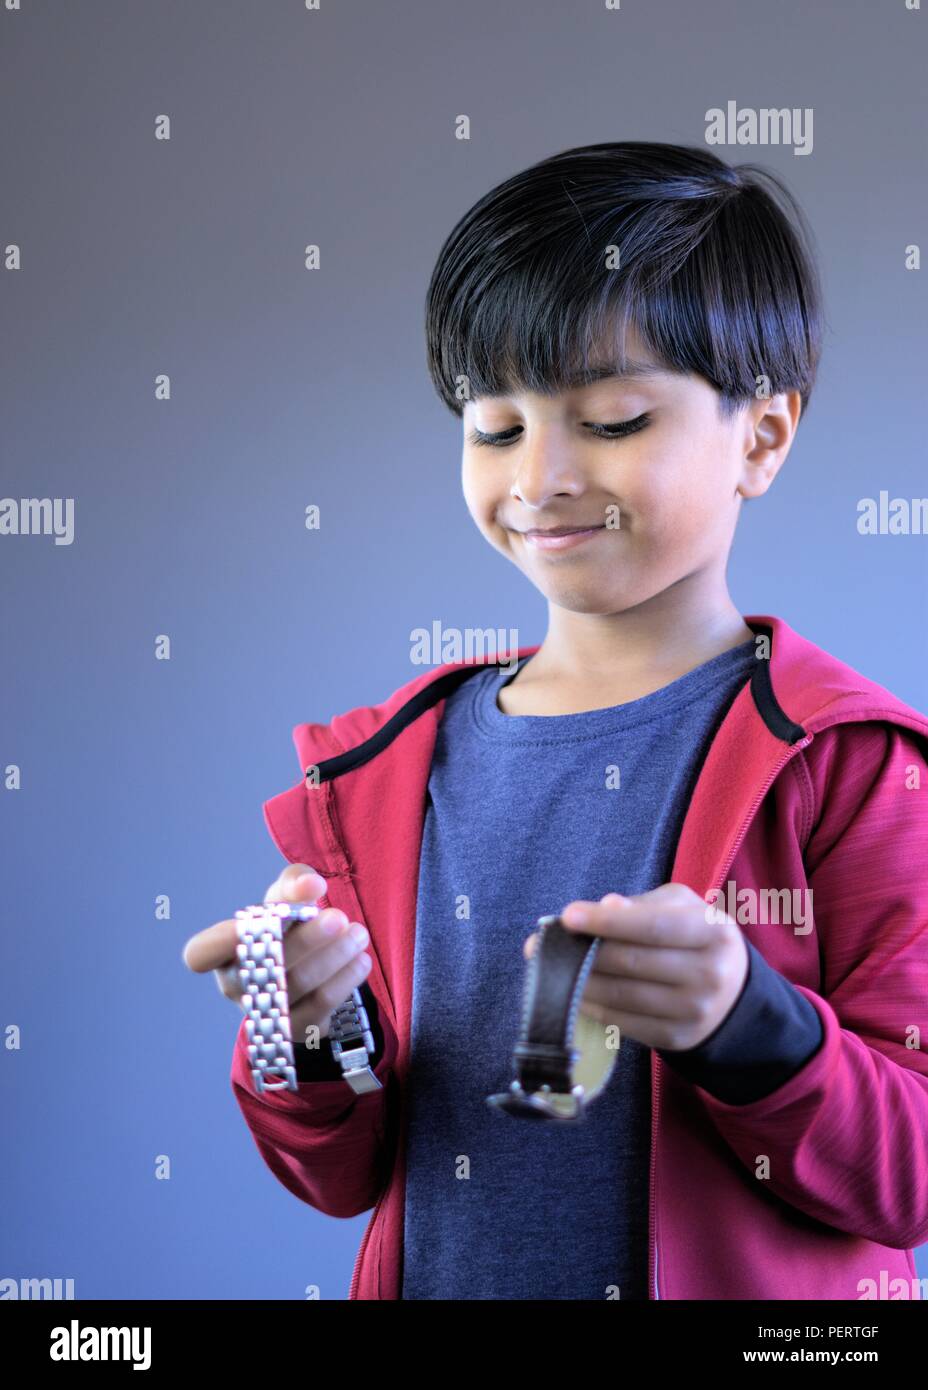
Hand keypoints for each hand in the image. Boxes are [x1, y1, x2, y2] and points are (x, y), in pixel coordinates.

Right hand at [182, 863, 372, 1049]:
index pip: (200, 955)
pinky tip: (361, 960)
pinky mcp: (295, 1029)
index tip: (265, 917)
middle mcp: (236, 987)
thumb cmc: (285, 925)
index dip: (222, 940)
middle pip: (264, 965)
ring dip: (334, 957)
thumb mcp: (285, 897)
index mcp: (221, 953)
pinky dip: (345, 980)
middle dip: (306, 940)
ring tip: (358, 934)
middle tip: (339, 918)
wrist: (308, 966)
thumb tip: (311, 886)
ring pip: (298, 985)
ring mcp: (264, 1012)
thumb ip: (295, 883)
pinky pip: (320, 1006)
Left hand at [522, 883, 748, 1051]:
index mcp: (714, 931)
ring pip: (622, 996)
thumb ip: (642, 905)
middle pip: (632, 963)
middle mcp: (709, 974)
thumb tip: (606, 906)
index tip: (567, 916)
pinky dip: (592, 1007)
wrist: (733, 991)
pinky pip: (623, 1022)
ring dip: (578, 982)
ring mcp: (695, 1011)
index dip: (608, 923)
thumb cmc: (694, 936)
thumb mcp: (680, 908)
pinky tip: (573, 993)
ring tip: (550, 968)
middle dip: (582, 953)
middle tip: (539, 945)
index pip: (654, 927)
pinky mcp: (677, 1038)